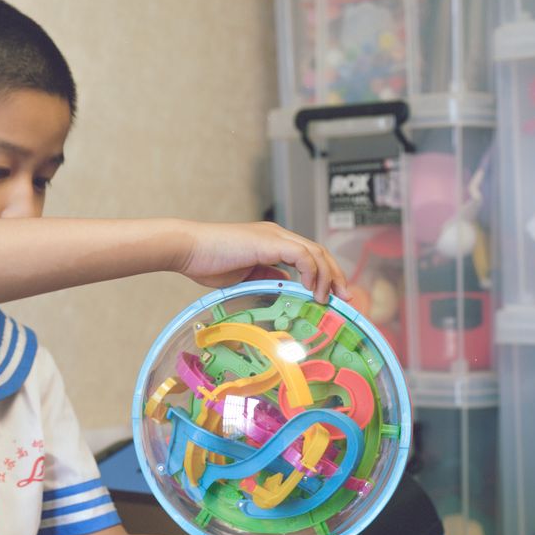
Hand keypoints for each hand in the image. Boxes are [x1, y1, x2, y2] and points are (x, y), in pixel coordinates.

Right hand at [177, 221, 348, 303]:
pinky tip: (311, 288)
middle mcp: (279, 236)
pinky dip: (311, 271)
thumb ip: (267, 278)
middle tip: (345, 298)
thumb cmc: (208, 263)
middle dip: (335, 275)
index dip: (325, 275)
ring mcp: (275, 237)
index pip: (310, 256)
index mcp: (274, 243)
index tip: (333, 297)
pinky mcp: (270, 242)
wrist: (188, 249)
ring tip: (330, 297)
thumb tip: (285, 288)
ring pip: (316, 252)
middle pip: (320, 252)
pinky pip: (302, 255)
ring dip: (327, 276)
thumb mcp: (246, 277)